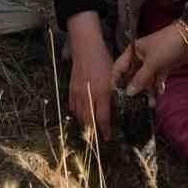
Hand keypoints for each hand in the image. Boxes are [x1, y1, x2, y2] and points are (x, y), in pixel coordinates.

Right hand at [66, 12, 114, 139]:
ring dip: (86, 124)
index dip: (105, 130)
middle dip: (94, 130)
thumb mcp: (113, 76)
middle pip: (89, 120)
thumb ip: (114, 92)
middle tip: (99, 136)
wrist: (86, 49)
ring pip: (80, 115)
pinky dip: (77, 114)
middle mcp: (89, 95)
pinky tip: (82, 116)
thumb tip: (117, 105)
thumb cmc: (103, 60)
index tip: (108, 138)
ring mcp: (78, 93)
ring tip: (91, 128)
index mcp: (102, 92)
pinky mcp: (71, 90)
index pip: (102, 117)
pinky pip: (73, 107)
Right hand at [112, 22, 187, 96]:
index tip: (116, 96)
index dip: (116, 81)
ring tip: (151, 103)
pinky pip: (157, 80)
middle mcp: (140, 58)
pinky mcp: (163, 67)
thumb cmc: (166, 45)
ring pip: (146, 80)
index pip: (119, 68)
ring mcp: (152, 63)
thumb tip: (129, 93)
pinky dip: (158, 86)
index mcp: (133, 52)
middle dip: (134, 89)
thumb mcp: (152, 62)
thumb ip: (140, 78)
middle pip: (132, 76)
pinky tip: (160, 93)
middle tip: (134, 104)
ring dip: (148, 91)